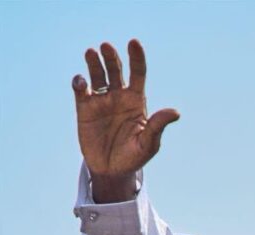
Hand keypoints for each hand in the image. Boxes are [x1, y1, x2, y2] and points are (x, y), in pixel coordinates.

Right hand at [72, 39, 178, 184]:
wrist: (112, 171)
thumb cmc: (134, 157)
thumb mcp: (149, 144)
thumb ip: (158, 126)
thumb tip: (175, 112)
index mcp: (136, 100)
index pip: (138, 73)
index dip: (136, 57)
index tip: (134, 42)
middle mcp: (118, 96)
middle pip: (115, 69)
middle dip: (111, 57)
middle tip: (106, 47)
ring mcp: (101, 100)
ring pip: (97, 74)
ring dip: (94, 62)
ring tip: (91, 52)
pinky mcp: (85, 108)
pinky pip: (81, 90)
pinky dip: (79, 82)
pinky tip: (81, 82)